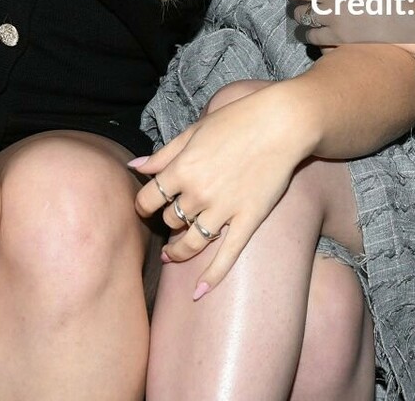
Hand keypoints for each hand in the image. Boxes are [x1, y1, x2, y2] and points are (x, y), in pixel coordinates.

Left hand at [126, 84, 314, 298]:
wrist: (280, 124)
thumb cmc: (236, 121)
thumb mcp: (193, 131)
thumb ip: (163, 153)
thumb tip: (134, 167)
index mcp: (181, 169)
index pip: (147, 200)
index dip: (143, 206)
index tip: (147, 207)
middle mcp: (198, 193)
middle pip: (171, 220)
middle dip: (169, 220)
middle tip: (174, 218)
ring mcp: (223, 210)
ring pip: (190, 243)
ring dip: (178, 252)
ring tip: (172, 255)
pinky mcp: (247, 220)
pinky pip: (226, 256)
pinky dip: (211, 277)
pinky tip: (198, 292)